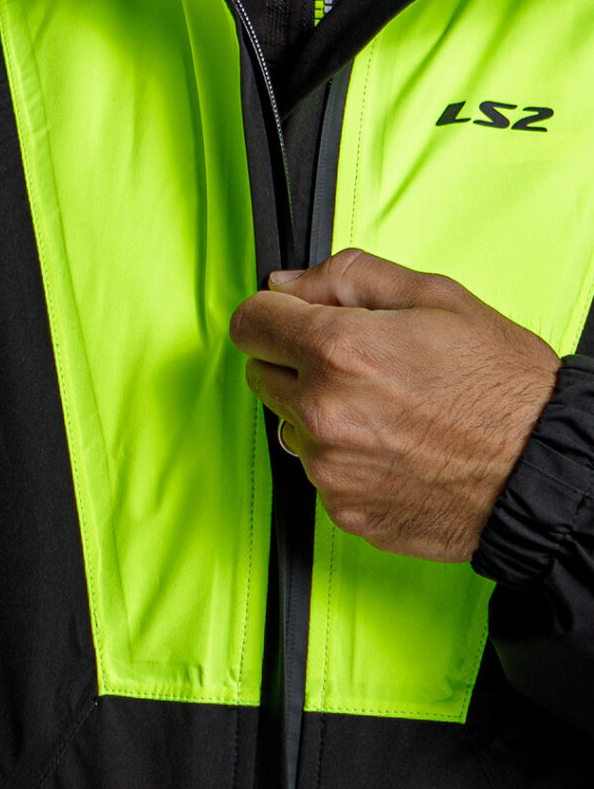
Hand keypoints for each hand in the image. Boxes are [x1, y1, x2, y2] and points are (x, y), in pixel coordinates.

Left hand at [229, 249, 560, 561]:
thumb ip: (347, 278)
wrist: (539, 470)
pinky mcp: (342, 510)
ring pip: (289, 426)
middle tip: (354, 363)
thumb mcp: (434, 297)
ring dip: (318, 413)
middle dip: (294, 360)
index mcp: (339, 351)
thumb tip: (287, 284)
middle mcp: (322, 413)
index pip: (249, 323)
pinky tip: (391, 448)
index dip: (271, 312)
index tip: (289, 317)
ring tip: (383, 410)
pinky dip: (343, 458)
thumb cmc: (501, 386)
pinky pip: (318, 473)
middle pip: (261, 374)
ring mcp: (328, 469)